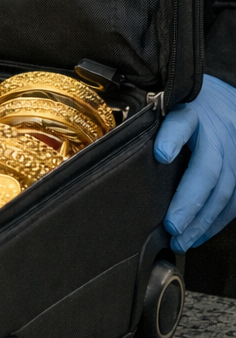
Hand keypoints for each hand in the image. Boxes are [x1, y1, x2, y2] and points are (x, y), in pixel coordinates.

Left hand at [155, 74, 235, 250]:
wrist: (223, 98)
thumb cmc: (185, 107)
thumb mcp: (166, 106)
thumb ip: (151, 126)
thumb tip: (114, 150)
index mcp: (190, 112)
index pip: (181, 122)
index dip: (172, 137)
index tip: (161, 154)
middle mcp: (218, 131)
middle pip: (208, 168)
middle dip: (190, 201)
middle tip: (172, 227)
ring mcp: (235, 149)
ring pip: (226, 189)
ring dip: (204, 219)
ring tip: (183, 240)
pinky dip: (218, 219)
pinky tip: (202, 233)